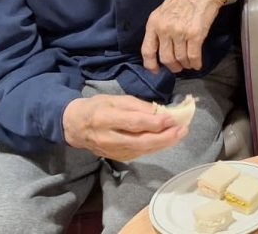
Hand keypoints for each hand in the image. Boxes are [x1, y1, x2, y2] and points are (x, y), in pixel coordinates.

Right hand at [62, 95, 185, 160]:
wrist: (75, 126)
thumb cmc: (97, 107)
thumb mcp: (115, 99)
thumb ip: (137, 106)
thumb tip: (160, 112)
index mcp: (105, 118)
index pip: (134, 123)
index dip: (155, 122)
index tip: (172, 118)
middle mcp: (108, 138)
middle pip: (141, 141)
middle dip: (165, 137)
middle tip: (182, 130)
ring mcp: (112, 151)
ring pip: (142, 150)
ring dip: (164, 143)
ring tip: (180, 133)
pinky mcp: (117, 157)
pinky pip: (139, 153)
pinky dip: (155, 147)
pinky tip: (166, 140)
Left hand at [141, 0, 227, 72]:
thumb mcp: (164, 10)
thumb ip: (160, 27)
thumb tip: (161, 48)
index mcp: (154, 22)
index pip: (147, 50)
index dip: (151, 64)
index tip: (156, 71)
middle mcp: (165, 28)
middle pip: (166, 58)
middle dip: (173, 66)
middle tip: (178, 67)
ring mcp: (180, 31)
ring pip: (180, 59)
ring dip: (186, 64)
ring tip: (190, 63)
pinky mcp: (195, 34)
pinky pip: (193, 56)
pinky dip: (196, 63)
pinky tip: (198, 63)